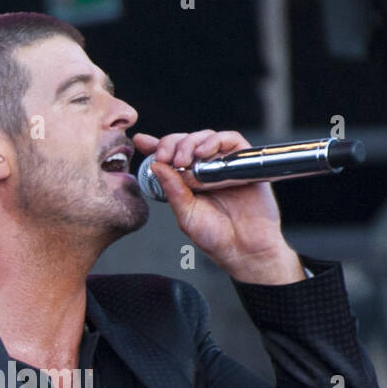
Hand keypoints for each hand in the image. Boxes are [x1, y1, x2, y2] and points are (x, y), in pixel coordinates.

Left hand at [132, 129, 300, 284]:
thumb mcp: (185, 214)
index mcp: (188, 181)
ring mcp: (225, 165)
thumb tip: (156, 165)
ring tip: (183, 160)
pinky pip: (231, 140)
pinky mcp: (244, 162)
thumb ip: (172, 190)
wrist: (245, 250)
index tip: (141, 142)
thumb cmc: (216, 237)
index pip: (170, 156)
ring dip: (190, 142)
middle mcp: (206, 170)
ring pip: (206, 137)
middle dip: (172, 144)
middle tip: (165, 157)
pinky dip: (215, 140)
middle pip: (186, 141)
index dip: (156, 145)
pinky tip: (204, 152)